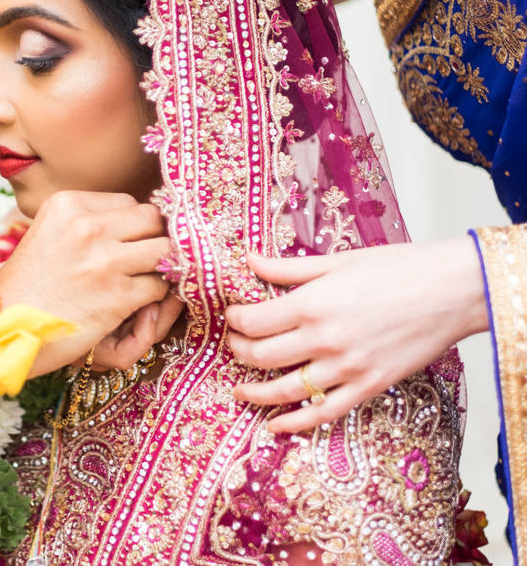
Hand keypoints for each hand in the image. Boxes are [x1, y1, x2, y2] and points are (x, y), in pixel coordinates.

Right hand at [0, 190, 172, 376]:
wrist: (1, 331)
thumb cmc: (26, 287)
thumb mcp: (48, 234)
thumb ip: (86, 222)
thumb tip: (136, 220)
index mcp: (68, 204)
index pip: (128, 202)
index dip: (132, 227)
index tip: (123, 246)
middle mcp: (87, 225)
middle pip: (152, 220)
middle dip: (154, 240)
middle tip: (144, 261)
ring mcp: (104, 260)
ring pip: (164, 250)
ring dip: (160, 267)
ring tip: (144, 280)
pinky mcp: (117, 296)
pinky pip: (159, 286)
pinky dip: (154, 297)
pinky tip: (135, 304)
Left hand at [225, 236, 487, 432]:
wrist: (452, 291)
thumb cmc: (398, 268)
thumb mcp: (338, 261)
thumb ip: (288, 268)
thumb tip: (249, 260)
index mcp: (312, 304)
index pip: (253, 322)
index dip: (235, 321)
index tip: (233, 317)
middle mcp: (324, 339)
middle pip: (261, 357)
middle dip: (240, 352)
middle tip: (235, 347)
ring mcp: (346, 368)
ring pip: (285, 390)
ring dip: (255, 392)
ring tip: (240, 389)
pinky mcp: (368, 387)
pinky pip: (323, 413)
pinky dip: (294, 423)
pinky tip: (275, 424)